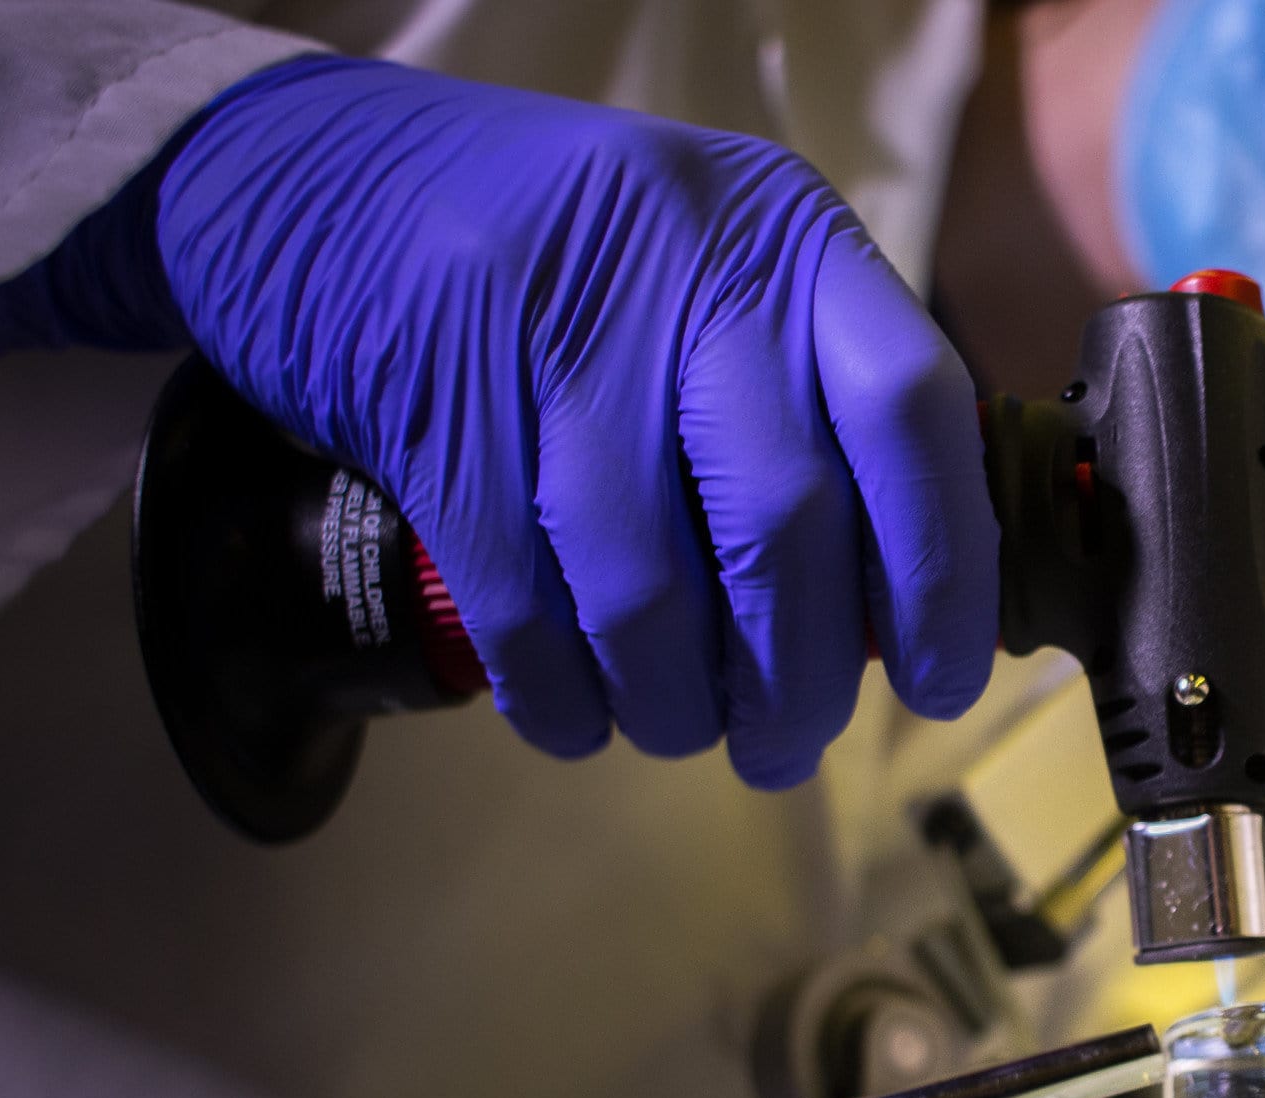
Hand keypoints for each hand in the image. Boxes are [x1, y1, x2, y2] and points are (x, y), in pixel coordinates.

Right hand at [149, 56, 996, 787]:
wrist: (322, 185)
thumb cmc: (575, 265)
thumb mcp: (719, 281)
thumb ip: (812, 408)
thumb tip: (899, 609)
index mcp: (788, 239)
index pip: (913, 413)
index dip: (942, 572)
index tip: (940, 683)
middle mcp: (685, 267)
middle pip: (784, 524)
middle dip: (800, 679)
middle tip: (787, 745)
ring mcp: (550, 333)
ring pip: (649, 588)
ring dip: (677, 704)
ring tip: (684, 733)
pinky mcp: (436, 408)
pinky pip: (524, 607)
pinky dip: (561, 696)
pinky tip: (577, 719)